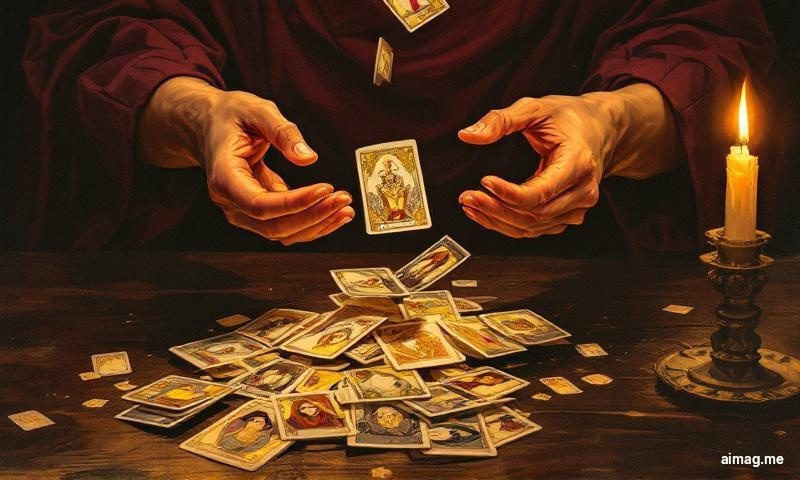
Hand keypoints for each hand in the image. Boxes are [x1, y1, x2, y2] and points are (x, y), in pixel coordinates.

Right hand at [138, 77, 353, 244]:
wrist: (208, 124)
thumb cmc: (229, 116)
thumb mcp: (256, 110)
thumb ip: (282, 131)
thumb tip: (308, 157)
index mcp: (224, 177)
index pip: (260, 205)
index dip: (295, 202)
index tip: (325, 189)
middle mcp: (230, 202)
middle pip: (274, 226)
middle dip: (313, 216)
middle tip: (342, 199)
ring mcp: (242, 211)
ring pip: (282, 233)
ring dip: (316, 225)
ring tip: (344, 208)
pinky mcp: (258, 212)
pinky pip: (286, 226)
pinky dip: (311, 222)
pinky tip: (334, 212)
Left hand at [457, 84, 678, 238]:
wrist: (601, 129)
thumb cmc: (569, 117)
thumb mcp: (536, 107)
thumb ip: (502, 120)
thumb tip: (468, 135)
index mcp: (579, 163)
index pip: (540, 192)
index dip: (508, 193)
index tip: (484, 181)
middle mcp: (583, 191)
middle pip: (534, 215)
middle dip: (496, 209)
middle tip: (467, 197)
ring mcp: (577, 208)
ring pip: (532, 227)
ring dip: (497, 220)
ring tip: (470, 204)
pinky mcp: (567, 216)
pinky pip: (534, 228)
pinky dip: (506, 224)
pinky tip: (484, 213)